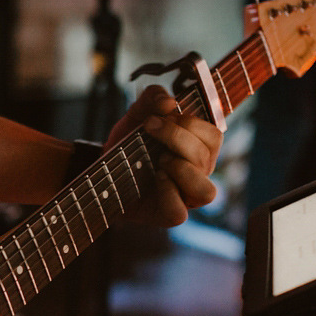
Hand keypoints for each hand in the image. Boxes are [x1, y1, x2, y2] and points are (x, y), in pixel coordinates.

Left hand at [104, 85, 222, 226]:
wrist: (101, 175)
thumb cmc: (127, 148)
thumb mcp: (135, 118)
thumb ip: (150, 101)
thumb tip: (168, 101)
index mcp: (198, 150)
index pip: (214, 136)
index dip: (190, 122)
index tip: (157, 116)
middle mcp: (198, 174)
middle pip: (208, 156)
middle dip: (178, 136)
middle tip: (150, 128)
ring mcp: (185, 197)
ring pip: (206, 191)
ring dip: (182, 169)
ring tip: (160, 161)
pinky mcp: (168, 215)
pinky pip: (180, 212)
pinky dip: (167, 193)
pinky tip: (154, 178)